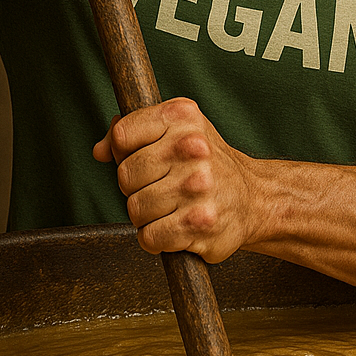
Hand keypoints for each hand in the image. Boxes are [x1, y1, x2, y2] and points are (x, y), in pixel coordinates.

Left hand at [93, 98, 260, 262]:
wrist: (254, 200)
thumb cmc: (210, 165)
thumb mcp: (178, 132)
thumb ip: (135, 135)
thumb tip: (100, 150)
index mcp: (183, 116)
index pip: (122, 135)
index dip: (123, 153)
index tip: (145, 160)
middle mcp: (192, 147)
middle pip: (124, 176)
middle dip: (136, 188)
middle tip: (163, 187)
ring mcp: (197, 186)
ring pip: (135, 209)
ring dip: (147, 216)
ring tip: (172, 208)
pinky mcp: (198, 222)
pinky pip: (149, 237)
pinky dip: (157, 239)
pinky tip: (177, 227)